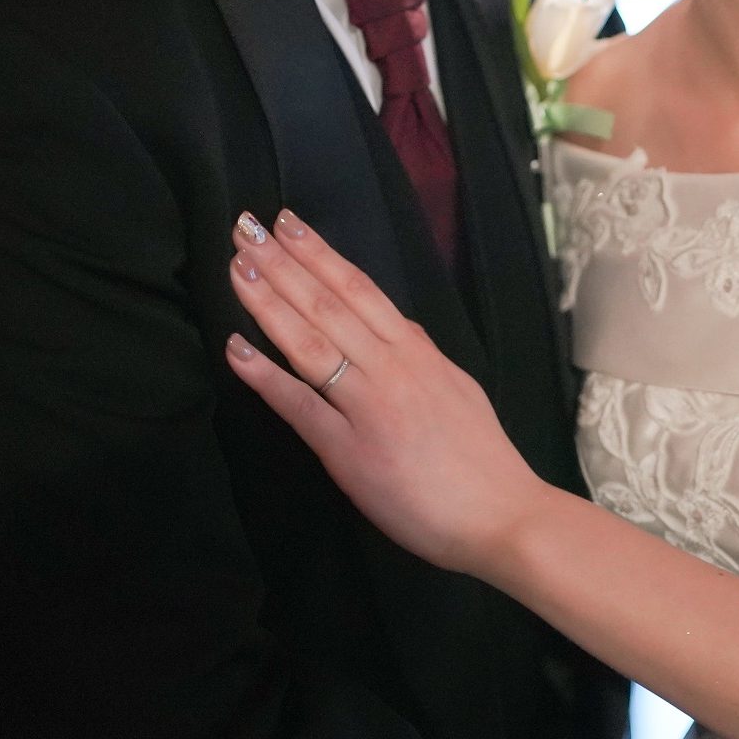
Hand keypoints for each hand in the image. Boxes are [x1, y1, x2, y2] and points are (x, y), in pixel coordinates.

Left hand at [225, 210, 547, 575]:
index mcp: (415, 350)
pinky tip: (237, 349)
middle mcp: (390, 367)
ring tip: (237, 267)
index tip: (286, 223)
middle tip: (244, 225)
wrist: (500, 515)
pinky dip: (267, 375)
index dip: (319, 253)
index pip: (359, 287)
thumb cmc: (479, 457)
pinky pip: (302, 407)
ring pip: (311, 341)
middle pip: (329, 303)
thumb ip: (420, 354)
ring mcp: (368, 407)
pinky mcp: (349, 453)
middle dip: (283, 262)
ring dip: (270, 301)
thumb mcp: (456, 385)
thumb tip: (396, 324)